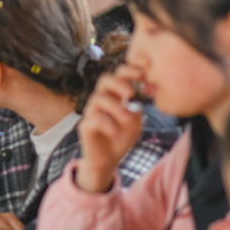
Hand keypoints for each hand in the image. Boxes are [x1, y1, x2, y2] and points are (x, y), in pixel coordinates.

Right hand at [75, 64, 144, 192]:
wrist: (108, 159)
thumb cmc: (122, 136)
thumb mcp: (135, 121)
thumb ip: (136, 107)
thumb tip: (135, 99)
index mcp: (115, 95)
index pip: (119, 74)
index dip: (130, 69)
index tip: (144, 73)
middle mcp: (101, 100)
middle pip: (104, 79)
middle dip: (119, 83)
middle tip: (132, 93)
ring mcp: (91, 112)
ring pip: (99, 98)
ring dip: (116, 107)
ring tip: (127, 119)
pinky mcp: (85, 126)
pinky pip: (93, 119)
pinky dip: (107, 124)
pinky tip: (115, 132)